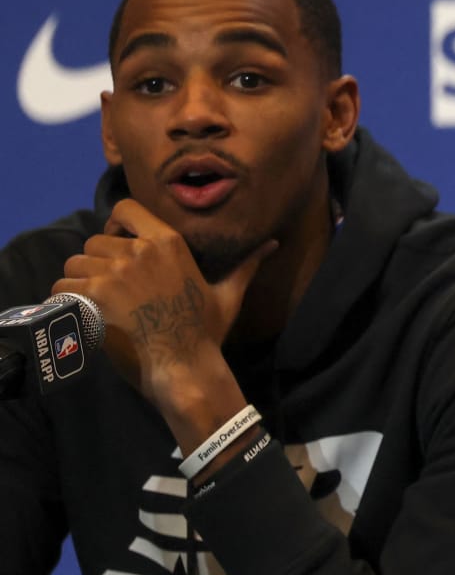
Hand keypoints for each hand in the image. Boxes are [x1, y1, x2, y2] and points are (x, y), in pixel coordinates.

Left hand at [54, 199, 273, 446]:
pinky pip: (61, 287)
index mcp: (168, 242)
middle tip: (108, 287)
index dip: (114, 223)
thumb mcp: (228, 294)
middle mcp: (137, 250)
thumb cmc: (205, 332)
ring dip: (78, 281)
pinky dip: (63, 300)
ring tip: (92, 302)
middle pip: (94, 241)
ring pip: (74, 264)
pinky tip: (80, 314)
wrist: (183, 366)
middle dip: (96, 261)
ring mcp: (113, 272)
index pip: (125, 208)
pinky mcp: (92, 296)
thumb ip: (246, 265)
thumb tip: (274, 244)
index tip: (117, 242)